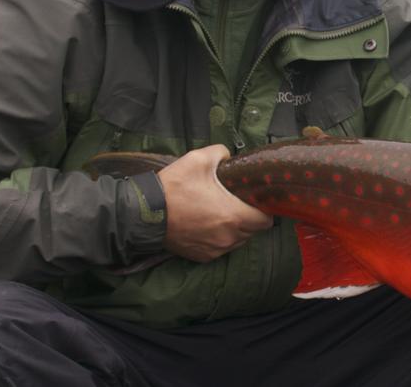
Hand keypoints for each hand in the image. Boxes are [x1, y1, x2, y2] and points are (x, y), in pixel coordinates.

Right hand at [157, 145, 272, 261]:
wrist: (144, 213)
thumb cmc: (173, 187)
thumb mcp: (198, 159)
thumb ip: (221, 153)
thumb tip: (229, 156)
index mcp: (233, 216)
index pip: (266, 221)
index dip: (264, 210)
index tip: (256, 201)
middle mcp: (228, 237)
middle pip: (253, 231)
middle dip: (250, 218)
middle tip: (237, 203)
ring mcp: (215, 249)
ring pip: (238, 241)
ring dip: (236, 230)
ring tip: (221, 213)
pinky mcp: (202, 257)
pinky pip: (221, 249)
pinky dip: (220, 239)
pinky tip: (208, 225)